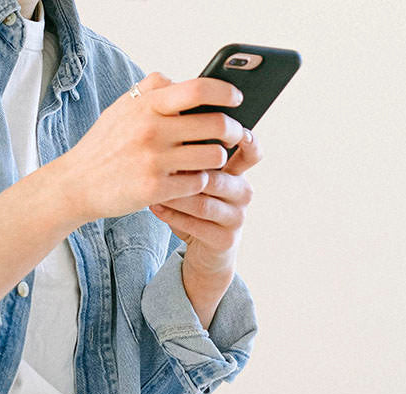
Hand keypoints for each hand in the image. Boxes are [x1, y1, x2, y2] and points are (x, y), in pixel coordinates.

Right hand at [60, 71, 244, 224]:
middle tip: (234, 135)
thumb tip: (181, 82)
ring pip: (211, 157)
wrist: (76, 185)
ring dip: (218, 159)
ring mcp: (153, 161)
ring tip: (211, 160)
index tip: (236, 99)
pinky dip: (199, 182)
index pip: (199, 89)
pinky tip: (192, 181)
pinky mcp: (154, 190)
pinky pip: (196, 183)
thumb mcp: (121, 108)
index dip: (225, 92)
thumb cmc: (102, 146)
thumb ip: (151, 90)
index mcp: (146, 106)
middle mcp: (151, 131)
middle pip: (214, 125)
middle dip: (232, 130)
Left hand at [149, 128, 263, 283]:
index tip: (229, 129)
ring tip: (153, 189)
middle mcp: (243, 193)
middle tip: (159, 165)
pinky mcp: (226, 240)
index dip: (246, 140)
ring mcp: (237, 218)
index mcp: (239, 174)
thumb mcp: (196, 183)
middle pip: (217, 179)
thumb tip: (171, 132)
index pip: (252, 153)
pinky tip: (155, 207)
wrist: (204, 252)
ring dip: (176, 196)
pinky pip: (197, 225)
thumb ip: (191, 162)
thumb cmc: (196, 209)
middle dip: (186, 174)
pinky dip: (173, 216)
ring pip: (204, 203)